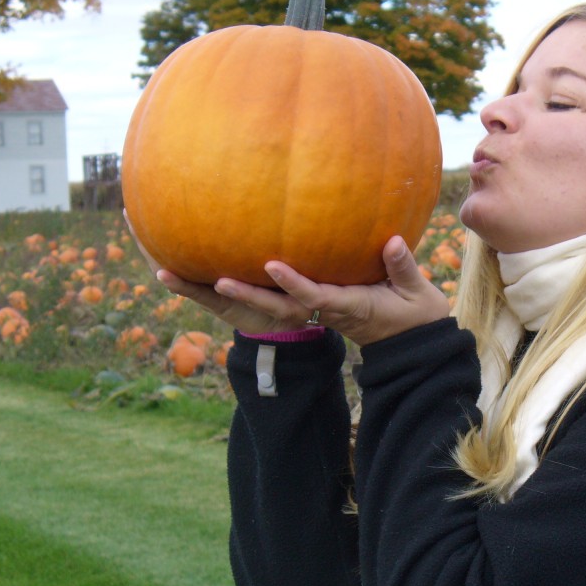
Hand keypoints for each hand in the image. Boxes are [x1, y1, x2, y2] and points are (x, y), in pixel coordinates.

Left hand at [124, 211, 449, 343]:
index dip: (291, 283)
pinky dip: (224, 287)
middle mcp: (318, 313)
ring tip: (168, 273)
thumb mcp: (416, 296)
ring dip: (214, 292)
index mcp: (346, 307)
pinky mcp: (299, 307)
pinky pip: (259, 298)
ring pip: (256, 306)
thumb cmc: (415, 318)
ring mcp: (306, 313)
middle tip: (213, 280)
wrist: (408, 345)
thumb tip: (392, 241)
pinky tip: (193, 270)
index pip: (313, 297)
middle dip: (243, 294)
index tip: (270, 264)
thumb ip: (402, 268)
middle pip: (273, 308)